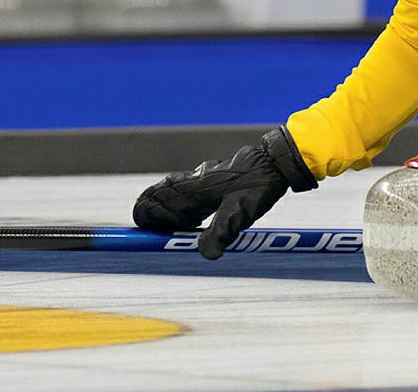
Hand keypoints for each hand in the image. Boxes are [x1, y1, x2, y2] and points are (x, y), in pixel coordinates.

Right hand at [133, 127, 317, 258]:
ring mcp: (202, 178)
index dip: (147, 219)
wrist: (274, 162)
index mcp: (193, 189)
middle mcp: (193, 182)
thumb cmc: (258, 185)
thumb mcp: (240, 213)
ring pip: (173, 192)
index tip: (143, 234)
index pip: (156, 203)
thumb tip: (206, 255)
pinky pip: (187, 189)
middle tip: (148, 231)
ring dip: (166, 209)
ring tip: (167, 227)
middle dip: (151, 214)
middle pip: (160, 196)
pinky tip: (193, 215)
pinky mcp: (213, 178)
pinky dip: (182, 203)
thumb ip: (221, 233)